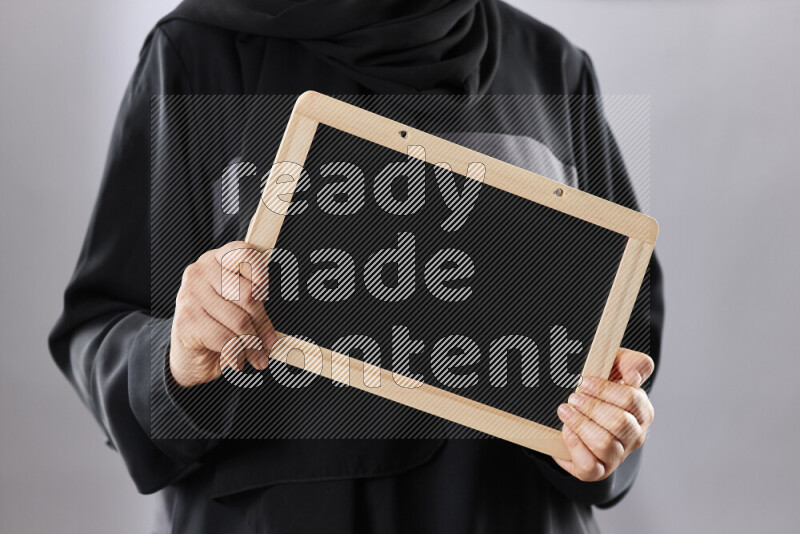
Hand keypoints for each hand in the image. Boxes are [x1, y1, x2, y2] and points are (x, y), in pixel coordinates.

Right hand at [170, 241, 276, 387]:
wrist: (186, 353)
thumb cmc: (217, 323)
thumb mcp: (237, 306)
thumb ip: (255, 305)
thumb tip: (272, 332)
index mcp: (218, 259)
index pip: (245, 253)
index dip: (261, 274)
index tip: (265, 295)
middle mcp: (200, 272)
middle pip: (248, 294)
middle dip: (261, 323)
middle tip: (267, 342)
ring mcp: (190, 296)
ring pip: (239, 320)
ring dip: (252, 344)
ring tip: (257, 355)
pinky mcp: (186, 321)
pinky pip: (224, 339)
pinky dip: (237, 353)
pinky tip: (238, 360)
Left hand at [553, 348, 654, 481]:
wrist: (578, 412)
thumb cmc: (599, 388)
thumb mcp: (615, 365)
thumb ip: (632, 363)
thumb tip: (633, 377)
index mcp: (642, 411)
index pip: (631, 399)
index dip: (603, 389)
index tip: (583, 381)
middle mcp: (634, 436)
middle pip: (619, 423)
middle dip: (591, 407)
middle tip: (573, 397)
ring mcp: (617, 455)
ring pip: (604, 443)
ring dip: (580, 424)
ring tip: (565, 411)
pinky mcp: (598, 471)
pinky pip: (589, 465)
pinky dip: (574, 445)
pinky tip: (567, 430)